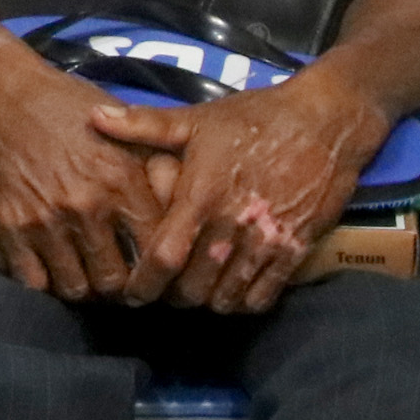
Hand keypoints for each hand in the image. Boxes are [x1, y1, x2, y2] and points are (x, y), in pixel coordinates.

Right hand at [0, 41, 167, 302]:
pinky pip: (32, 281)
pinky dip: (44, 284)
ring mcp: (46, 218)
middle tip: (116, 284)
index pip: (156, 251)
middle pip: (115, 281)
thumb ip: (153, 168)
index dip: (157, 271)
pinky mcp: (9, 225)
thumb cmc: (62, 102)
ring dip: (82, 288)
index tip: (152, 275)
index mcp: (123, 180)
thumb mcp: (120, 126)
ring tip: (84, 278)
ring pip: (75, 288)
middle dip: (119, 289)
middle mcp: (88, 205)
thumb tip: (184, 206)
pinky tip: (49, 271)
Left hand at [92, 75, 389, 312]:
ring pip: (227, 298)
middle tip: (164, 290)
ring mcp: (267, 241)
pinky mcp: (297, 250)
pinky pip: (264, 296)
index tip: (132, 293)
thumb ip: (144, 126)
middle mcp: (232, 226)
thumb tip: (94, 117)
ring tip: (196, 290)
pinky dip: (243, 302)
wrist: (325, 121)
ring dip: (207, 300)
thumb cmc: (255, 119)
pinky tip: (232, 289)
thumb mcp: (196, 119)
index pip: (164, 257)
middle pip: (193, 288)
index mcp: (201, 195)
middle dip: (173, 295)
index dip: (144, 283)